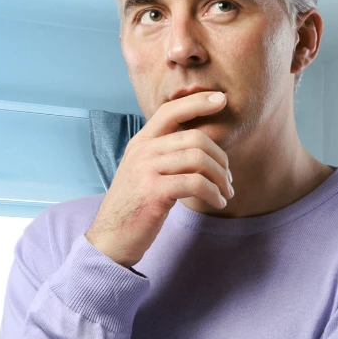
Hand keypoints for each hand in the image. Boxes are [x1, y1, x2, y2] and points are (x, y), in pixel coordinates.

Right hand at [85, 91, 233, 267]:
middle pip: (195, 138)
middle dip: (221, 158)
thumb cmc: (135, 205)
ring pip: (198, 159)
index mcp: (141, 142)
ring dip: (220, 178)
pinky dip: (214, 193)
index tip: (221, 99)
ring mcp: (146, 170)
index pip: (171, 110)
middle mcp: (142, 150)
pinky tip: (218, 202)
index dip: (198, 102)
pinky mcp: (154, 191)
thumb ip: (166, 153)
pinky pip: (197, 184)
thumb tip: (203, 144)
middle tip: (228, 179)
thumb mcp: (145, 171)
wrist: (110, 239)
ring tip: (225, 193)